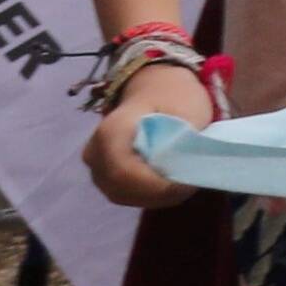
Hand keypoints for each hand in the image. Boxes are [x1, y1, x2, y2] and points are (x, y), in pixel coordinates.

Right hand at [84, 67, 208, 208]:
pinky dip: (150, 196)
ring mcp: (96, 166)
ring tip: (182, 181)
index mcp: (112, 131)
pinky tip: (170, 185)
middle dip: (159, 193)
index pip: (124, 172)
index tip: (185, 183)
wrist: (156, 89)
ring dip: (156, 196)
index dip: (154, 185)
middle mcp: (95, 151)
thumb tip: (184, 170)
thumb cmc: (175, 97)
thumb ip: (184, 142)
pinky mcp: (103, 176)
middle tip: (190, 183)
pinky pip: (125, 195)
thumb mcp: (189, 113)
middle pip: (122, 188)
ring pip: (124, 195)